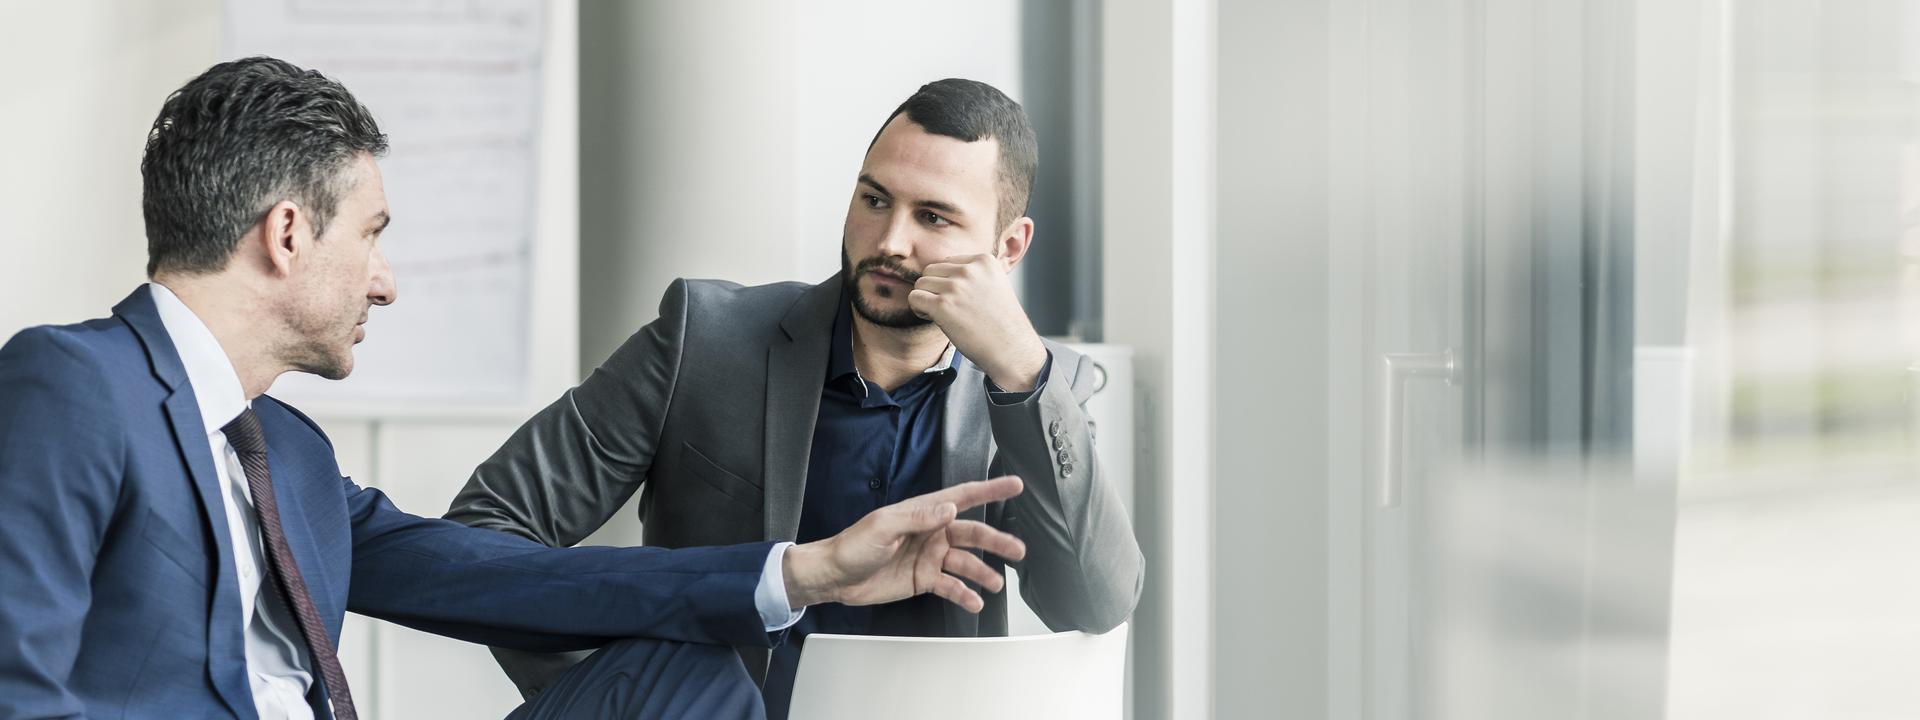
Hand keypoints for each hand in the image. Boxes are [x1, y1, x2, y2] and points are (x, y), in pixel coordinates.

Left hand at [783, 476, 1027, 612]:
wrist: (835, 577)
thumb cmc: (853, 545)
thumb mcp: (884, 526)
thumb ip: (918, 517)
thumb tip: (949, 508)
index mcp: (923, 512)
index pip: (963, 497)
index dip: (990, 490)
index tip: (1014, 485)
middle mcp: (932, 533)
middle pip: (973, 534)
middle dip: (997, 541)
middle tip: (1018, 550)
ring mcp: (929, 557)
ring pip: (966, 562)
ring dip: (984, 572)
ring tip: (996, 582)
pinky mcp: (924, 579)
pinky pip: (951, 586)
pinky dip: (965, 594)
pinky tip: (975, 602)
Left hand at [908, 255, 1048, 391]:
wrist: (1012, 349)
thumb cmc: (1002, 323)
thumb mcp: (996, 285)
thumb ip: (974, 274)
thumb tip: (943, 273)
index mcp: (984, 261)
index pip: (948, 262)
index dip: (948, 282)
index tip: (960, 299)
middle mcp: (970, 270)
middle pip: (930, 270)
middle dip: (934, 289)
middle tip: (948, 308)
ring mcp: (956, 286)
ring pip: (920, 284)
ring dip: (926, 299)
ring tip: (942, 314)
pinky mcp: (943, 305)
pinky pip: (914, 298)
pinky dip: (919, 309)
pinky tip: (934, 319)